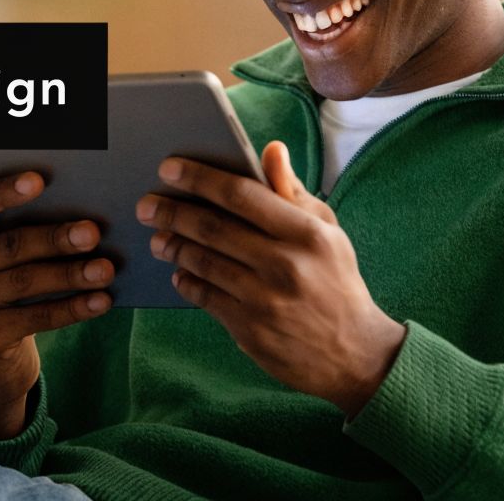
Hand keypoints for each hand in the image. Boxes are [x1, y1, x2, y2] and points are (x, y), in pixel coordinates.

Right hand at [0, 171, 113, 437]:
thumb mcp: (0, 261)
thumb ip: (22, 233)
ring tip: (106, 269)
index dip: (5, 190)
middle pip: (9, 246)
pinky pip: (35, 318)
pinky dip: (73, 308)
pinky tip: (102, 301)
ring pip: (25, 282)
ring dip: (70, 274)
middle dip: (55, 238)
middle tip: (94, 232)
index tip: (39, 180)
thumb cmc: (5, 290)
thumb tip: (83, 212)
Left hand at [137, 141, 406, 417]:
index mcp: (307, 233)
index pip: (243, 195)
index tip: (170, 168)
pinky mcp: (250, 330)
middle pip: (214, 228)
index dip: (201, 178)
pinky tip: (180, 272)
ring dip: (174, 246)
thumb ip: (293, 192)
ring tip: (159, 237)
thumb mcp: (328, 232)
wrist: (356, 354)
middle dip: (173, 212)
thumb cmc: (337, 282)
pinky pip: (205, 297)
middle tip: (147, 205)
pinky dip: (187, 281)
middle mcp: (285, 264)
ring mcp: (265, 300)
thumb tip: (271, 150)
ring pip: (204, 263)